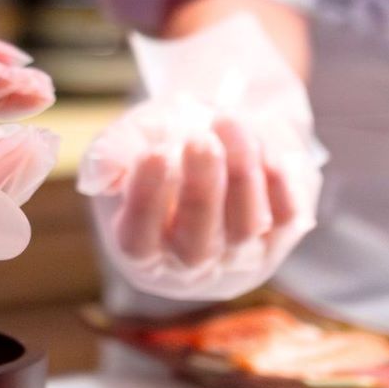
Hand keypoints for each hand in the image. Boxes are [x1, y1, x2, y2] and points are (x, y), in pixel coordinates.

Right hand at [79, 98, 320, 299]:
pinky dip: (274, 175)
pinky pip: (285, 214)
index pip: (138, 241)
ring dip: (240, 172)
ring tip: (229, 121)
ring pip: (246, 228)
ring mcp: (240, 257)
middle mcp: (191, 266)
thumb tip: (103, 175)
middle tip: (201, 140)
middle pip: (197, 246)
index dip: (146, 201)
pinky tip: (257, 138)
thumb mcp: (129, 141)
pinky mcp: (281, 238)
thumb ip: (110, 153)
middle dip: (201, 190)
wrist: (216, 137)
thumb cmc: (162, 143)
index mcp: (142, 251)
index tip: (154, 153)